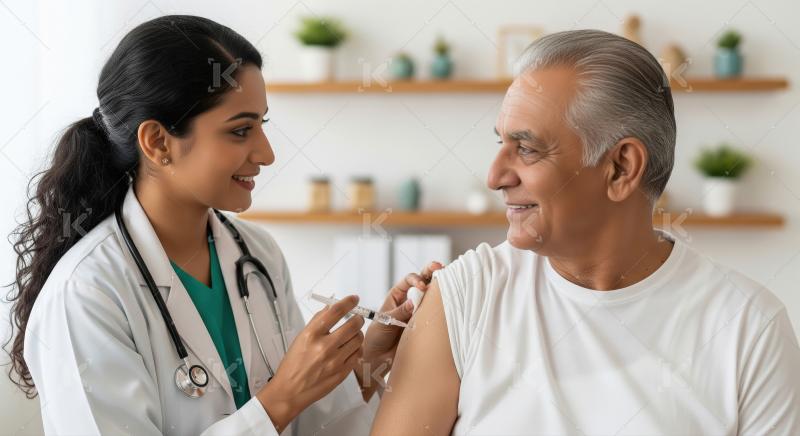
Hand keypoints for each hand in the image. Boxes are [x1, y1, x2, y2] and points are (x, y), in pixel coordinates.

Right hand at [257, 295, 363, 432]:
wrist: (290, 391)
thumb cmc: (293, 364)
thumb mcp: (300, 338)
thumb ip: (317, 322)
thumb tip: (331, 307)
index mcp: (311, 335)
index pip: (335, 312)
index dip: (348, 302)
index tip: (354, 299)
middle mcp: (324, 346)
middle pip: (353, 325)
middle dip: (358, 319)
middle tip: (356, 319)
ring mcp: (335, 361)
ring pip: (358, 339)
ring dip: (357, 334)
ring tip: (352, 335)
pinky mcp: (342, 372)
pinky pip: (358, 354)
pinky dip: (357, 349)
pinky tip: (350, 349)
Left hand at [356, 261, 443, 400]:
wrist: (379, 357)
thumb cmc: (376, 336)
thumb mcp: (384, 321)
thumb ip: (398, 312)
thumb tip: (412, 303)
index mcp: (397, 295)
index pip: (408, 281)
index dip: (416, 280)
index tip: (421, 286)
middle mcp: (410, 300)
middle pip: (423, 281)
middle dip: (431, 272)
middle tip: (439, 266)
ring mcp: (419, 312)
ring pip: (431, 296)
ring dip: (439, 286)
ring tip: (448, 279)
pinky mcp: (424, 324)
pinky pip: (434, 313)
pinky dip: (442, 306)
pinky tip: (449, 301)